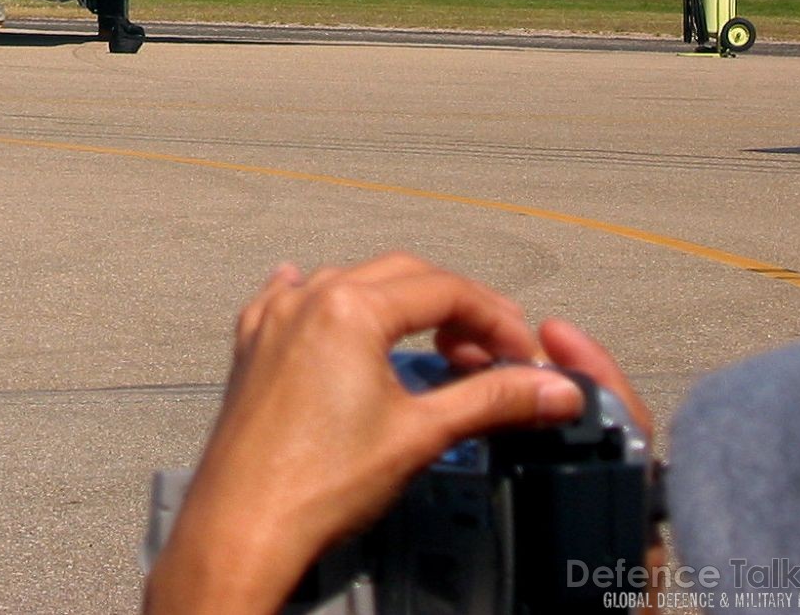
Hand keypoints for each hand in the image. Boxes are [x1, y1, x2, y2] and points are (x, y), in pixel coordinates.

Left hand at [144, 254, 590, 614]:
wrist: (244, 523)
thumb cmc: (323, 482)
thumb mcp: (420, 434)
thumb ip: (490, 401)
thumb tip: (555, 391)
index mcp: (350, 307)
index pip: (445, 290)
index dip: (496, 319)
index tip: (524, 356)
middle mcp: (306, 297)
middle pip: (401, 276)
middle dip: (456, 306)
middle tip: (494, 347)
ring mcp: (272, 318)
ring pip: (349, 283)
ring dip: (398, 304)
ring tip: (437, 343)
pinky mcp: (251, 345)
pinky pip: (291, 299)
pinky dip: (327, 301)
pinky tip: (332, 308)